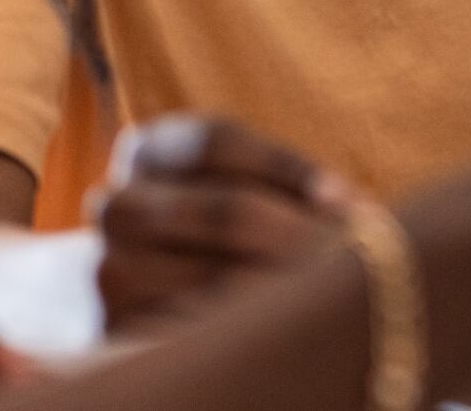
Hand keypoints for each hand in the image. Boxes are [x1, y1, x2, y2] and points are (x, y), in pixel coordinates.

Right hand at [95, 114, 350, 332]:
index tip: (347, 200)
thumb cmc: (209, 226)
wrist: (114, 289)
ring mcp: (108, 267)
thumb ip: (283, 187)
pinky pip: (190, 328)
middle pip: (223, 210)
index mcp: (149, 150)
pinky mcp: (114, 328)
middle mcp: (118, 203)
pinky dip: (244, 326)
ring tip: (331, 294)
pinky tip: (280, 327)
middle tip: (354, 256)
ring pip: (213, 275)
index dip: (288, 167)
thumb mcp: (231, 185)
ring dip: (283, 285)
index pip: (218, 141)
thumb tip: (361, 215)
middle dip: (300, 234)